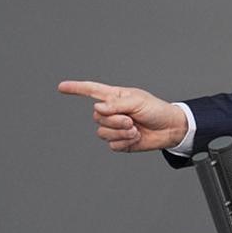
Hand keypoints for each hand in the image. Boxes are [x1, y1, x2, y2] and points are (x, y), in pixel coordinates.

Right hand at [58, 80, 187, 152]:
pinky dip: (125, 142)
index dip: (76, 88)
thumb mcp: (138, 101)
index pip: (91, 91)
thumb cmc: (156, 110)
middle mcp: (112, 112)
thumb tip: (97, 108)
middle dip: (115, 120)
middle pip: (97, 117)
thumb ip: (116, 104)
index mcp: (115, 97)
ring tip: (135, 128)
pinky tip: (136, 137)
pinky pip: (112, 145)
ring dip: (120, 132)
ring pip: (102, 132)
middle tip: (131, 119)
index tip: (61, 87)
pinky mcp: (120, 142)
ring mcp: (115, 128)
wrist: (170, 129)